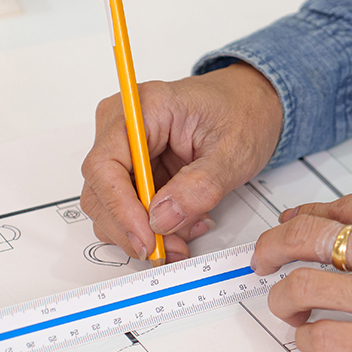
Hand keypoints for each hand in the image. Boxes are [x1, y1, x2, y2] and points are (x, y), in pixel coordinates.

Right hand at [80, 63, 282, 261]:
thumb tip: (162, 218)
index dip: (119, 208)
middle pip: (100, 191)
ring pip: (109, 207)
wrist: (251, 103)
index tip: (147, 237)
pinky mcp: (134, 170)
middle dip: (133, 229)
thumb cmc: (242, 112)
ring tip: (185, 234)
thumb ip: (199, 186)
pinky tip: (184, 224)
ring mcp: (124, 150)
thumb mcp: (233, 151)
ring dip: (143, 232)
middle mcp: (122, 127)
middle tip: (169, 249)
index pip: (104, 165)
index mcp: (142, 108)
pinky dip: (151, 227)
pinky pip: (128, 208)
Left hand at [250, 173, 351, 351]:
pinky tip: (309, 336)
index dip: (300, 219)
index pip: (334, 208)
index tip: (288, 227)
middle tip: (262, 260)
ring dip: (282, 297)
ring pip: (303, 287)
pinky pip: (323, 335)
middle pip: (304, 239)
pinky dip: (305, 336)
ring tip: (285, 304)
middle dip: (271, 248)